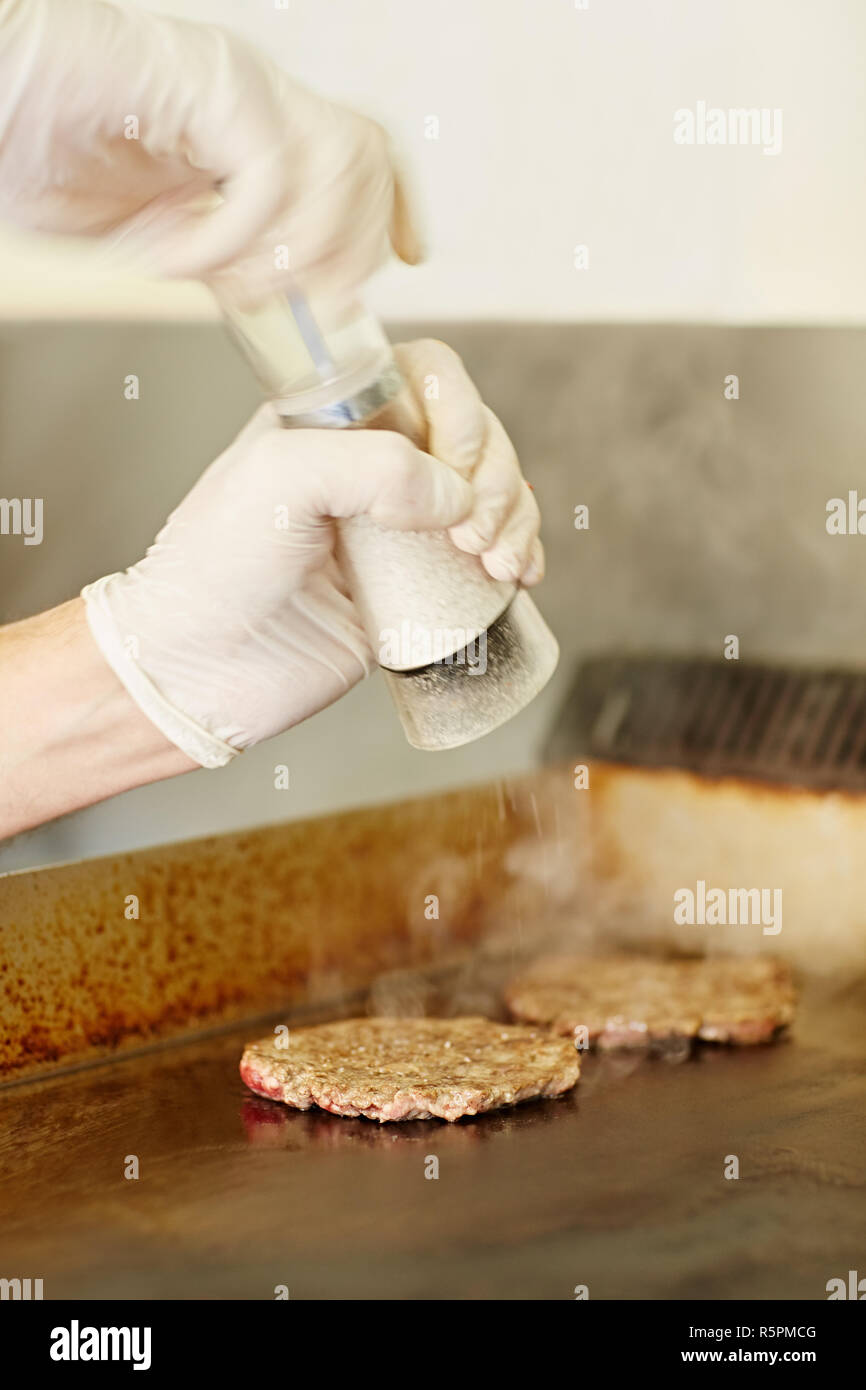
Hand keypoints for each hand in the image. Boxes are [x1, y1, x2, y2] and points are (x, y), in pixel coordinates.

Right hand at [0, 0, 419, 302]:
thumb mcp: (149, 227)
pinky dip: (232, 237)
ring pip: (337, 163)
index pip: (363, 156)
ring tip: (241, 286)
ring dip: (303, 247)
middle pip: (368, 159)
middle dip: (355, 246)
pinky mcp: (205, 83)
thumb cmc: (34, 149)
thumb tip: (263, 293)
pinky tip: (178, 259)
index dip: (394, 211)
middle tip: (314, 304)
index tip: (405, 262)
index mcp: (253, 128)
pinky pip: (266, 175)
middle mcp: (257, 100)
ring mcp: (236, 86)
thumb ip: (216, 253)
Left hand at [82, 340, 543, 766]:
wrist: (199, 671)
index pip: (426, 375)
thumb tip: (453, 495)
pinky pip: (486, 555)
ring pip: (491, 493)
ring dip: (514, 517)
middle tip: (474, 532)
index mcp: (333, 420)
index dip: (459, 408)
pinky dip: (518, 555)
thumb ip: (373, 464)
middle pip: (473, 435)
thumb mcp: (277, 478)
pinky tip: (518, 576)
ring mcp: (397, 529)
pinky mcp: (414, 588)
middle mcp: (369, 466)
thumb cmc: (213, 568)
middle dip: (493, 476)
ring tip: (496, 563)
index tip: (454, 463)